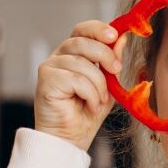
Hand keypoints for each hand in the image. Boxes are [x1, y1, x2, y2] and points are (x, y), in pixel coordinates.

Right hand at [34, 20, 127, 150]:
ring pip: (81, 63)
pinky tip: (90, 105)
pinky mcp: (45, 80)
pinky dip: (89, 94)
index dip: (98, 29)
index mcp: (74, 53)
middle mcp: (60, 56)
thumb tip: (122, 38)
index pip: (83, 30)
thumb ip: (113, 61)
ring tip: (100, 100)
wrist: (72, 138)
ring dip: (98, 84)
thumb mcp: (108, 84)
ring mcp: (50, 67)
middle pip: (82, 41)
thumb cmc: (87, 113)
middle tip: (116, 70)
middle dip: (105, 55)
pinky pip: (75, 79)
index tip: (114, 35)